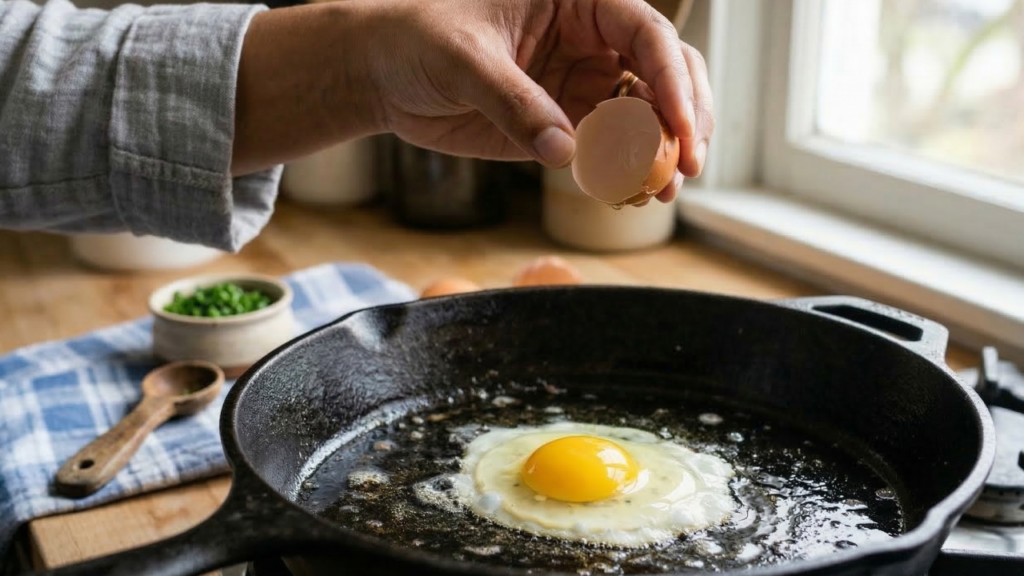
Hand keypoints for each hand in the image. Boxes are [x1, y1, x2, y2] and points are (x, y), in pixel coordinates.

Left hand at [362, 0, 713, 202]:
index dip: (671, 77)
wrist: (384, 74)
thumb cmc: (418, 39)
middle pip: (663, 73)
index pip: (645, 32)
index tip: (678, 124)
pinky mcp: (565, 124)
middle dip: (683, 118)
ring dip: (662, 153)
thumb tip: (566, 150)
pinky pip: (609, 149)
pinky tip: (633, 196)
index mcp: (577, 1)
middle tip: (686, 166)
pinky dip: (626, 172)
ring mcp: (581, 84)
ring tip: (664, 191)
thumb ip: (515, 102)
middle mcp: (590, 40)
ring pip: (644, 116)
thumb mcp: (465, 59)